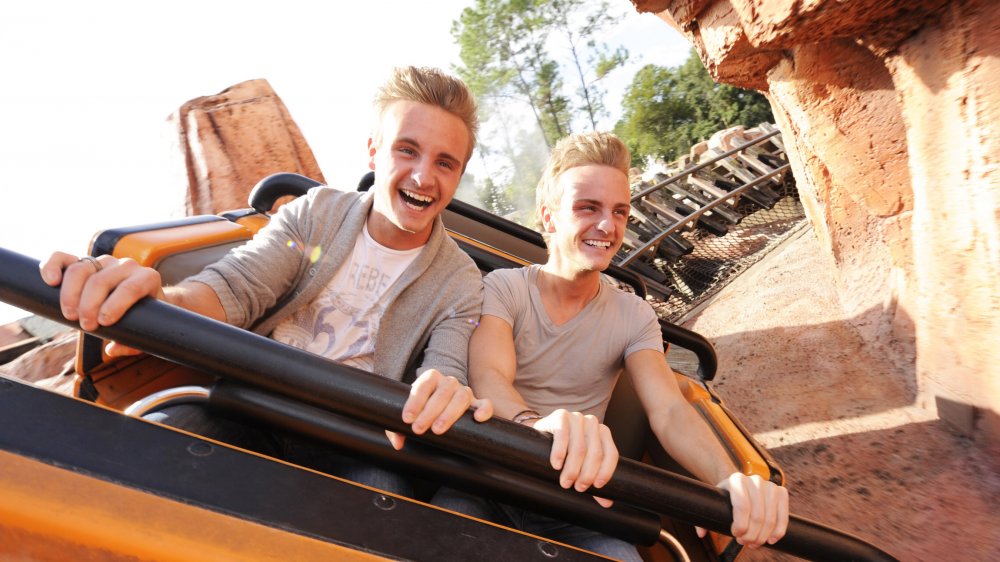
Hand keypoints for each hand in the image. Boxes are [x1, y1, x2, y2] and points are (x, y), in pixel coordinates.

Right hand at [39, 251, 163, 355]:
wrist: (138, 299)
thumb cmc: (142, 317)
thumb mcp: (145, 330)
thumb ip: (132, 344)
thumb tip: (111, 349)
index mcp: (146, 278)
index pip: (132, 287)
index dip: (115, 305)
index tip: (104, 323)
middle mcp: (126, 266)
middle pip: (101, 281)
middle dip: (89, 306)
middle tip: (86, 327)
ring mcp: (103, 261)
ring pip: (81, 270)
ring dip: (70, 295)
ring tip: (70, 316)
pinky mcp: (83, 261)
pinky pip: (63, 258)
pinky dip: (52, 266)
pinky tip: (50, 282)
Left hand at [385, 369, 493, 450]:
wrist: (438, 404)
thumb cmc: (420, 410)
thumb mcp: (408, 414)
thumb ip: (397, 427)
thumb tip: (398, 443)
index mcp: (430, 378)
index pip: (423, 385)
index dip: (414, 401)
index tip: (407, 419)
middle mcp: (449, 382)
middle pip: (442, 392)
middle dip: (429, 411)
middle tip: (418, 429)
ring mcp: (464, 391)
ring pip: (461, 397)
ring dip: (449, 413)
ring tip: (438, 429)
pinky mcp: (477, 403)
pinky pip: (485, 404)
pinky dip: (484, 409)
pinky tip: (478, 418)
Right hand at [530, 409, 618, 506]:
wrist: (541, 435)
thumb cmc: (565, 452)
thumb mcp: (581, 465)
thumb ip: (594, 480)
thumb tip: (608, 503)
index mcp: (603, 433)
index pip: (611, 454)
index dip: (605, 471)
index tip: (597, 487)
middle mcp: (592, 423)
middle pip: (595, 453)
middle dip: (587, 474)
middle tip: (578, 488)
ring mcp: (576, 417)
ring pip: (579, 447)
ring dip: (572, 468)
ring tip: (565, 482)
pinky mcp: (560, 415)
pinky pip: (562, 435)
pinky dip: (559, 452)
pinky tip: (556, 464)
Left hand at [697, 472, 788, 547]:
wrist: (741, 485)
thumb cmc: (727, 497)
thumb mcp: (714, 503)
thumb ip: (703, 519)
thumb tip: (701, 533)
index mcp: (736, 479)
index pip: (742, 506)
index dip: (740, 525)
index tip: (736, 534)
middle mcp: (755, 480)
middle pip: (757, 516)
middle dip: (751, 534)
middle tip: (744, 542)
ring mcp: (770, 486)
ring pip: (770, 519)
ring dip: (763, 536)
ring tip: (754, 542)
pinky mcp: (781, 492)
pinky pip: (783, 516)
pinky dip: (778, 531)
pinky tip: (771, 539)